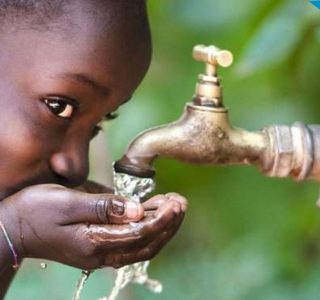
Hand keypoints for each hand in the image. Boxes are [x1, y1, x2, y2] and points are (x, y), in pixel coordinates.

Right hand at [0, 184, 185, 269]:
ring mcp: (101, 252)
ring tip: (174, 205)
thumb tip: (136, 210)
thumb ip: (103, 207)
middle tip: (181, 203)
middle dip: (168, 224)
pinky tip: (154, 212)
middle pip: (146, 243)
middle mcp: (101, 253)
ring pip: (142, 245)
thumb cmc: (37, 211)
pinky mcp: (99, 245)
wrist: (14, 227)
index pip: (140, 234)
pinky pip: (131, 241)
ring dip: (161, 227)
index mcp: (94, 242)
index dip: (162, 219)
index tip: (176, 203)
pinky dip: (147, 229)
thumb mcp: (67, 202)